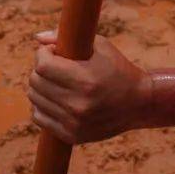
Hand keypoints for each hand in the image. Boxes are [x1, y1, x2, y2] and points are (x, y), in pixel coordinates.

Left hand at [27, 31, 151, 143]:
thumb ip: (68, 38)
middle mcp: (78, 104)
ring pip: (35, 99)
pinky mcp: (72, 135)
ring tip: (55, 81)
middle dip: (40, 69)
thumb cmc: (119, 69)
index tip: (53, 51)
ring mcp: (74, 123)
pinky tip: (54, 98)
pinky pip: (39, 118)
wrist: (139, 104)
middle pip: (36, 82)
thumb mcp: (101, 47)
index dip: (43, 54)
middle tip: (53, 65)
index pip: (43, 66)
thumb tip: (38, 38)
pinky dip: (42, 106)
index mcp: (86, 80)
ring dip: (40, 86)